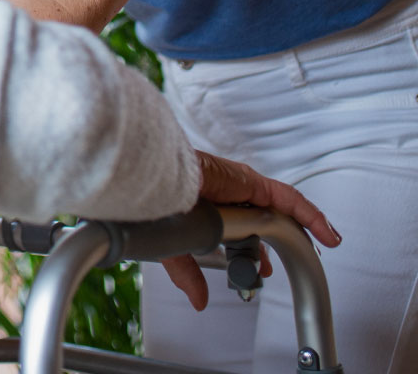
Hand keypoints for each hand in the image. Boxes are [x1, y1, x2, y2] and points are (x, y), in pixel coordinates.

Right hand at [162, 150, 341, 310]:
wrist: (157, 182)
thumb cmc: (159, 205)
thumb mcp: (176, 246)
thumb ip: (187, 272)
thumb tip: (198, 300)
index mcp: (208, 206)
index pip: (240, 229)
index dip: (254, 251)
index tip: (261, 270)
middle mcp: (226, 195)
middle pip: (262, 219)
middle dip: (277, 242)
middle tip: (289, 263)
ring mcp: (240, 188)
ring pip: (278, 207)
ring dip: (301, 227)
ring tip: (322, 243)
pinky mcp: (251, 183)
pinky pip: (287, 198)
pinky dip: (309, 214)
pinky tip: (325, 232)